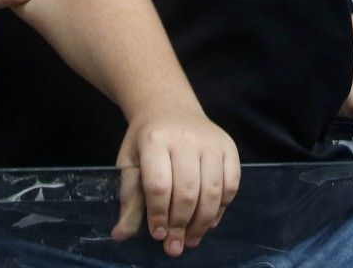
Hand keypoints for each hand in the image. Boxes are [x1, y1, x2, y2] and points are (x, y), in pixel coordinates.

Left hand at [112, 107, 240, 255]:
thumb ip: (129, 199)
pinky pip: (232, 184)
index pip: (159, 185)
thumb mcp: (130, 164)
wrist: (169, 107)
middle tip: (175, 245)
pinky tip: (209, 221)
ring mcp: (211, 142)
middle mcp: (186, 138)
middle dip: (181, 224)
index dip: (159, 215)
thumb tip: (120, 235)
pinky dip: (222, 207)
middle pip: (188, 191)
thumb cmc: (146, 139)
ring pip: (213, 191)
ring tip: (192, 239)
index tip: (157, 235)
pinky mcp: (229, 146)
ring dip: (203, 222)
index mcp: (155, 140)